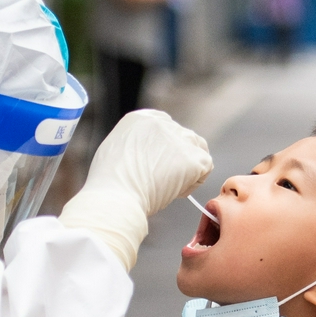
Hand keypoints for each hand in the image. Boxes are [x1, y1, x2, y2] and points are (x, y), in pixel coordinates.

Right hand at [60, 109, 212, 268]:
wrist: (116, 197)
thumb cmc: (110, 184)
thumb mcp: (117, 150)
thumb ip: (136, 144)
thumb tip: (150, 155)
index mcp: (142, 118)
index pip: (166, 129)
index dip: (165, 151)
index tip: (155, 168)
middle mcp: (163, 123)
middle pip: (184, 139)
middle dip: (177, 160)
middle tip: (160, 182)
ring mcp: (180, 139)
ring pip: (198, 151)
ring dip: (188, 170)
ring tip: (167, 187)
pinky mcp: (194, 158)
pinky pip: (205, 169)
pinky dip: (192, 183)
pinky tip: (173, 192)